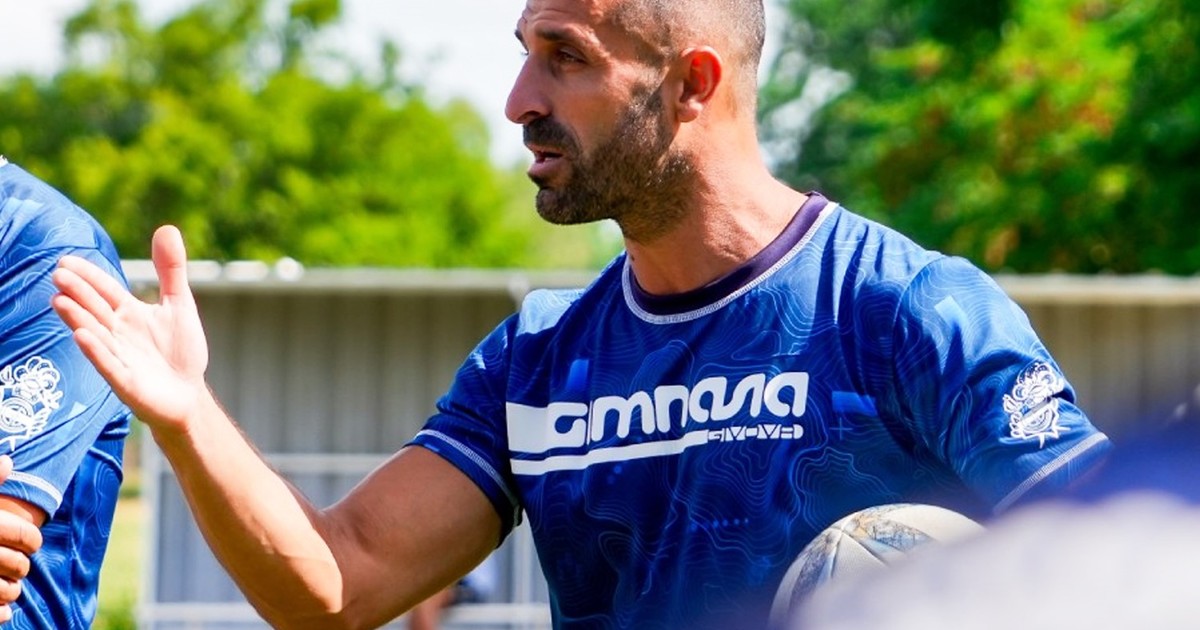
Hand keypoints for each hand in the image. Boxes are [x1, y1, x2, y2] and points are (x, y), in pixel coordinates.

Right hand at [0, 455, 42, 622]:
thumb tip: (8, 461)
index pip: (25, 535)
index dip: (33, 539)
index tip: (32, 542)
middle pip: (19, 565)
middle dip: (23, 566)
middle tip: (20, 566)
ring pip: (7, 591)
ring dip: (12, 590)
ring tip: (10, 586)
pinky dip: (0, 611)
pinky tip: (2, 608)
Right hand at [52, 225, 211, 433]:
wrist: (189, 395)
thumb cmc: (181, 351)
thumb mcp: (180, 304)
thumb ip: (171, 270)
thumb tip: (166, 227)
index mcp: (129, 313)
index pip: (105, 290)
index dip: (89, 276)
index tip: (66, 260)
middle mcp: (118, 333)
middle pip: (95, 309)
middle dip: (78, 293)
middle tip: (59, 274)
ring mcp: (119, 357)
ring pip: (95, 334)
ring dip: (78, 319)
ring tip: (59, 301)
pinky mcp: (125, 382)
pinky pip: (108, 364)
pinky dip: (97, 351)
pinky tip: (83, 336)